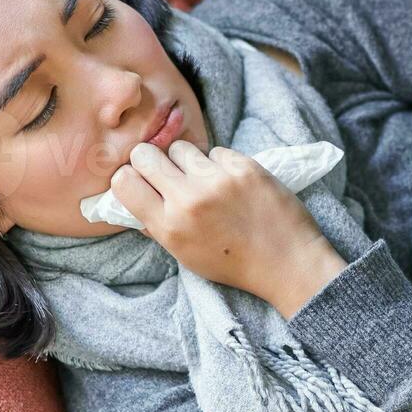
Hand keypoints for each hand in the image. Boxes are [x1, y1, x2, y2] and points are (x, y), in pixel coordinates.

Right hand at [110, 140, 346, 317]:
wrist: (287, 263)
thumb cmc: (234, 263)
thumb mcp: (186, 255)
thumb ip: (157, 226)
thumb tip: (133, 199)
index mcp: (169, 226)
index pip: (123, 181)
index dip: (129, 177)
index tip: (141, 181)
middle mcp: (188, 200)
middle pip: (145, 154)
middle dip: (151, 160)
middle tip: (167, 172)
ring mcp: (217, 180)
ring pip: (180, 147)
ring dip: (187, 160)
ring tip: (204, 179)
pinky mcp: (243, 166)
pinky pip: (216, 151)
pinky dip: (220, 164)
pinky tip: (232, 183)